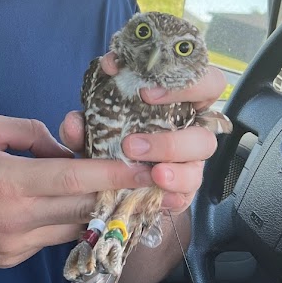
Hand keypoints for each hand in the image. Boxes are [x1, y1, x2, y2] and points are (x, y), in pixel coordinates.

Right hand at [0, 113, 155, 268]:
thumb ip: (31, 132)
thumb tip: (67, 147)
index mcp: (9, 180)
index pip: (73, 180)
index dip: (112, 174)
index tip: (143, 169)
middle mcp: (17, 217)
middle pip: (83, 207)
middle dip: (114, 193)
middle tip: (139, 178)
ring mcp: (16, 244)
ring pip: (74, 227)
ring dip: (93, 210)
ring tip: (107, 192)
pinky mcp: (13, 259)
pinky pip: (52, 237)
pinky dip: (63, 220)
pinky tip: (61, 207)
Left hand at [58, 52, 226, 212]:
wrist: (103, 173)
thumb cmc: (111, 134)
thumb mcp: (94, 124)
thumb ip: (84, 121)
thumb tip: (75, 122)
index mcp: (182, 103)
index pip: (207, 84)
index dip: (186, 86)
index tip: (145, 93)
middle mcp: (192, 134)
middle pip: (205, 137)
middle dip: (170, 143)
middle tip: (132, 145)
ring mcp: (190, 165)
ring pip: (197, 170)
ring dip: (173, 173)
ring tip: (152, 175)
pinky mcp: (181, 192)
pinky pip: (185, 198)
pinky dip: (171, 198)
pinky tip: (157, 196)